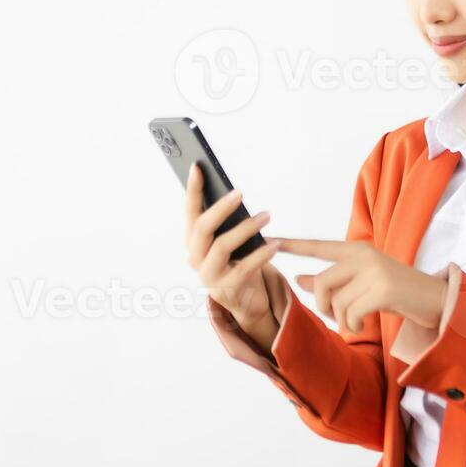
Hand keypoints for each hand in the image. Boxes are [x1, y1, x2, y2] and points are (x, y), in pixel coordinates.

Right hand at [183, 164, 285, 349]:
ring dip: (246, 228)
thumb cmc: (236, 261)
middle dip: (221, 208)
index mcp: (191, 241)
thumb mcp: (227, 239)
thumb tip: (235, 194)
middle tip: (240, 192)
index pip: (190, 211)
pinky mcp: (227, 289)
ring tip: (266, 216)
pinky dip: (261, 254)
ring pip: (222, 246)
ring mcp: (208, 275)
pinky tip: (275, 244)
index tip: (198, 167)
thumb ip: (225, 221)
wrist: (244, 299)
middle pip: (202, 228)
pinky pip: (244, 268)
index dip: (193, 189)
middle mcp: (194, 257)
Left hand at [275, 239, 447, 335]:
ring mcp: (374, 271)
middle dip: (324, 306)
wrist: (436, 301)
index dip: (293, 245)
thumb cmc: (397, 294)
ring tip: (356, 321)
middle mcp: (364, 255)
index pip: (318, 246)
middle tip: (338, 317)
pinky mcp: (383, 289)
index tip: (268, 240)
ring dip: (342, 319)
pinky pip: (351, 311)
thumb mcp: (362, 285)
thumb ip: (332, 281)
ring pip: (336, 300)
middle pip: (323, 282)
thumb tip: (298, 279)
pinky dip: (353, 324)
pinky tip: (364, 324)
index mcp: (357, 250)